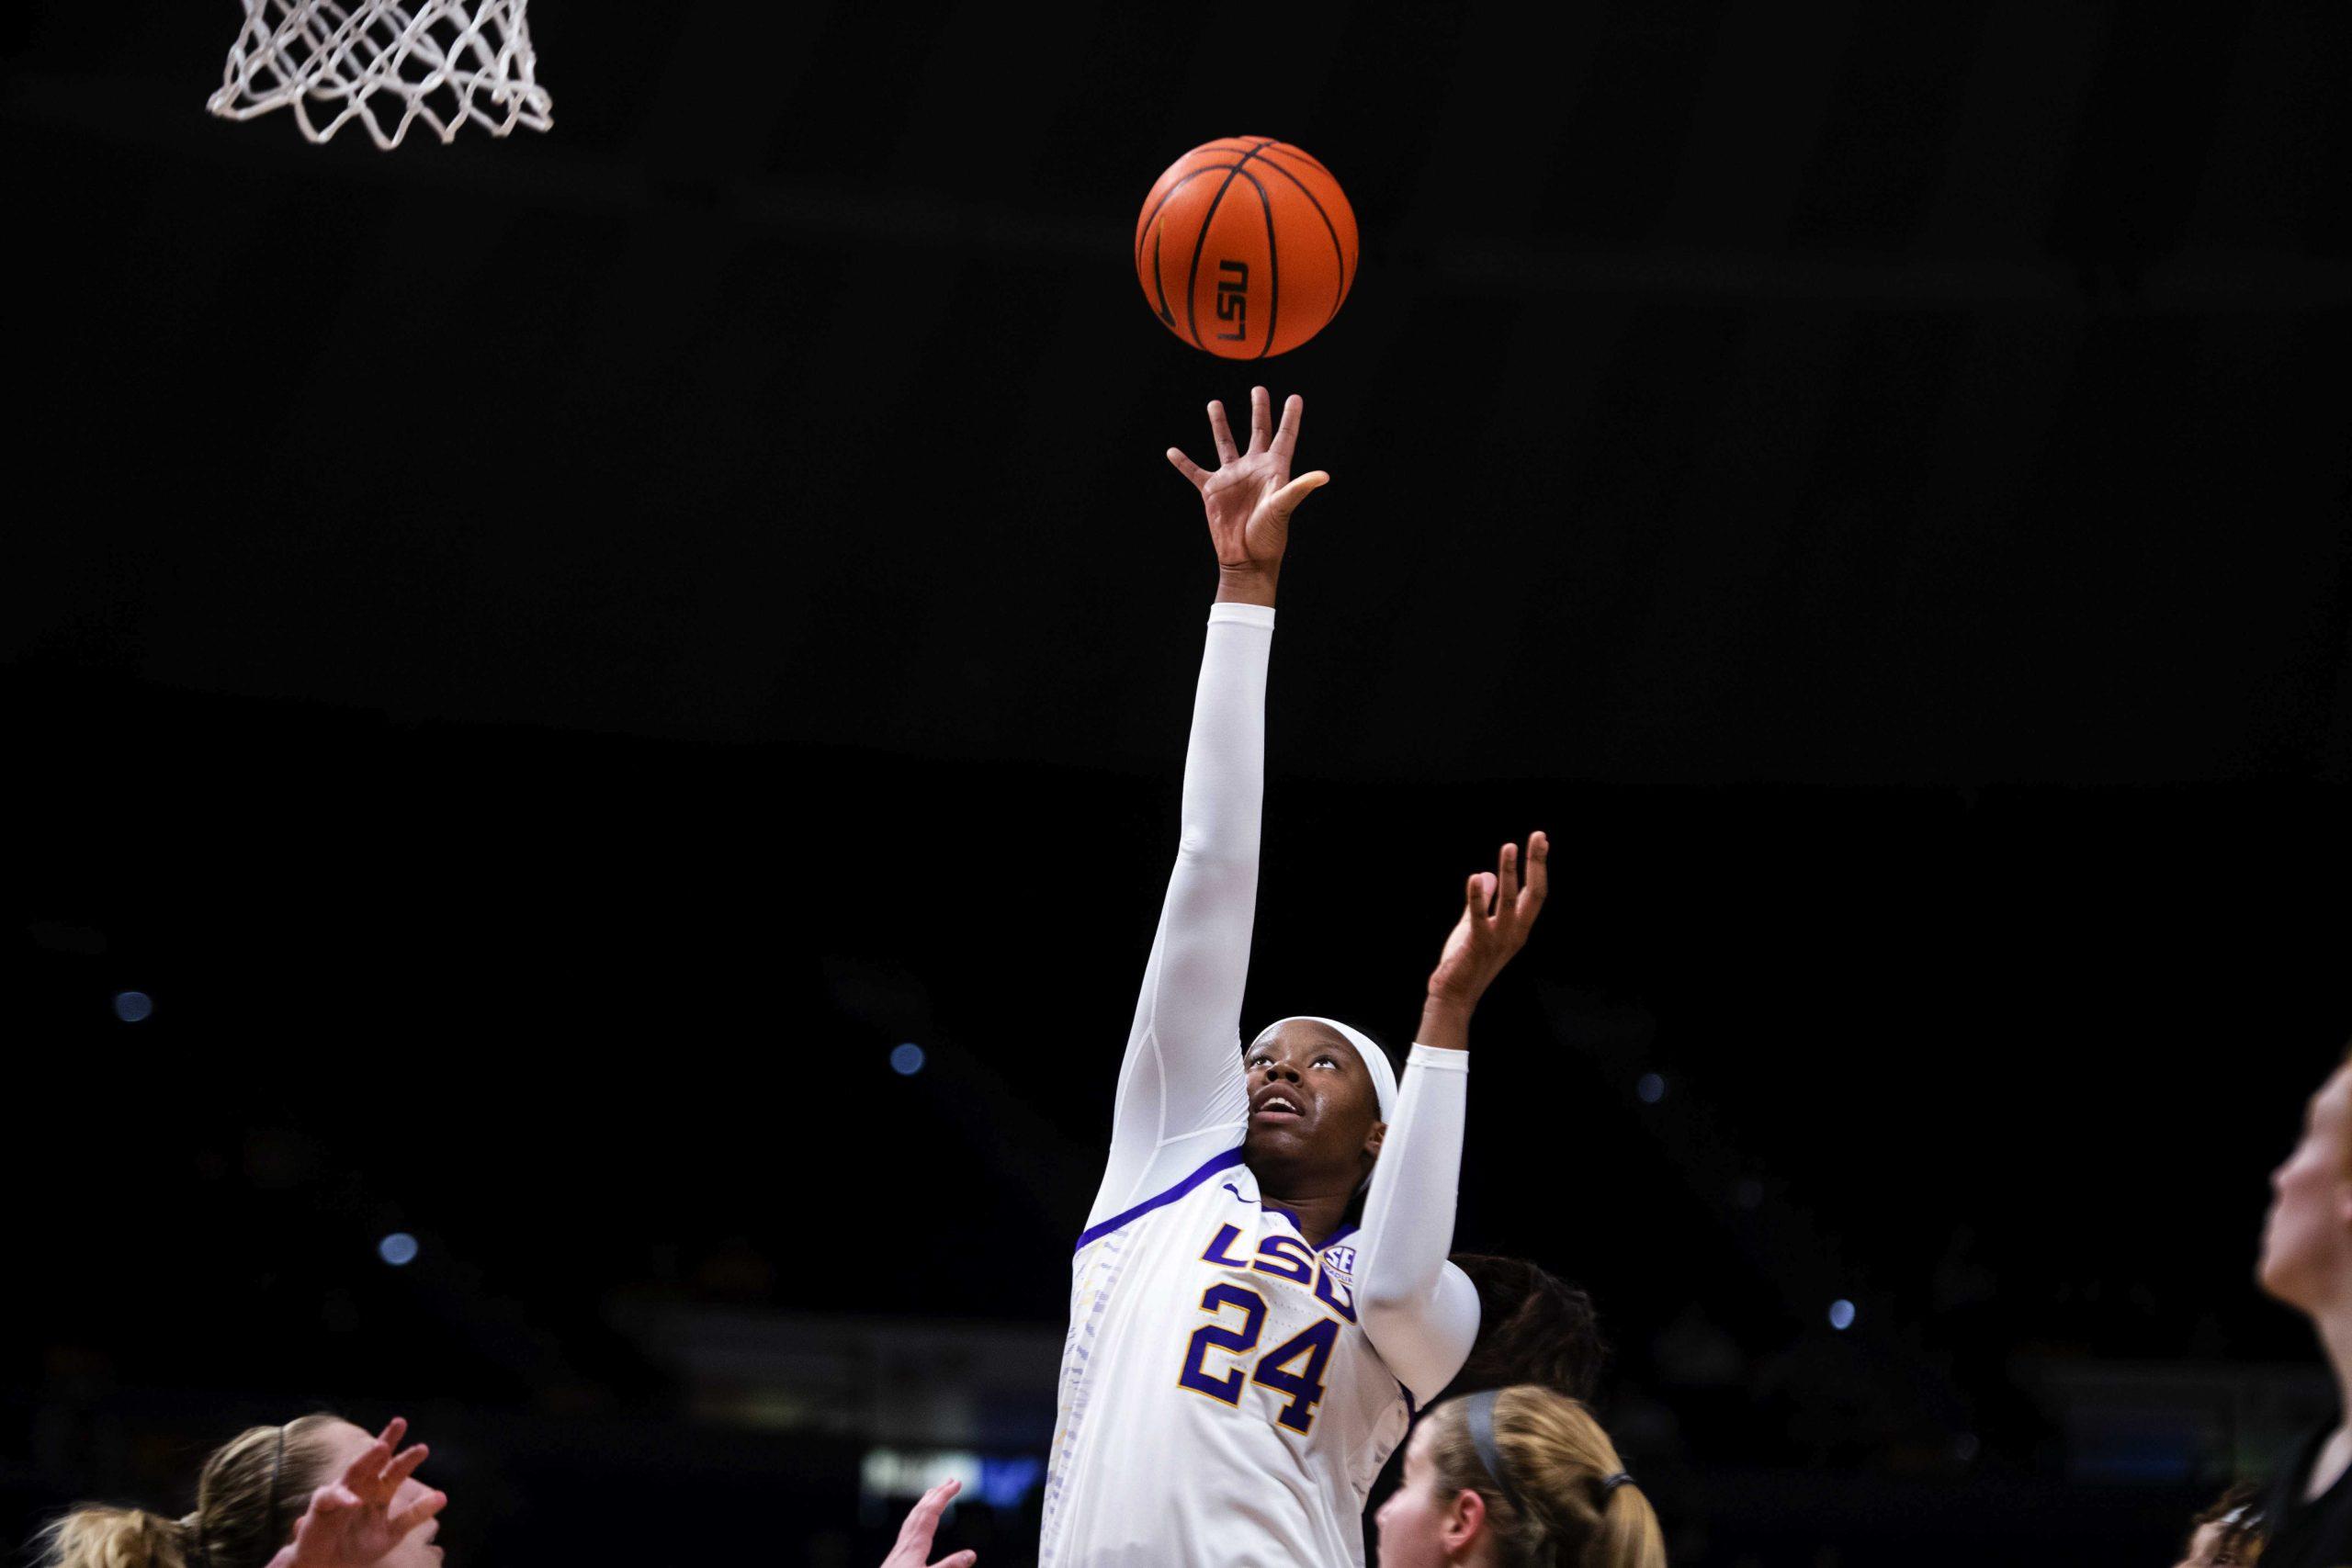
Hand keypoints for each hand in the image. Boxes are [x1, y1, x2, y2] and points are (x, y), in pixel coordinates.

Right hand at [264, 1419, 442, 1567]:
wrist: (327, 1565)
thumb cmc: (356, 1547)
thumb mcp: (391, 1533)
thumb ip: (414, 1515)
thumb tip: (443, 1496)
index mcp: (380, 1491)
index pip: (396, 1469)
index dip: (409, 1458)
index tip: (424, 1448)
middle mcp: (362, 1486)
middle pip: (375, 1459)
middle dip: (387, 1440)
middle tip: (400, 1423)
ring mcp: (342, 1492)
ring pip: (355, 1470)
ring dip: (367, 1458)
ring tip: (381, 1447)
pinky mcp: (322, 1505)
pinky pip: (332, 1497)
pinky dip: (344, 1498)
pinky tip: (356, 1502)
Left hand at [879, 1478, 975, 1567]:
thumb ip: (949, 1567)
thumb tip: (971, 1554)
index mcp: (914, 1546)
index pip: (930, 1513)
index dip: (944, 1496)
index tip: (956, 1483)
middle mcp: (905, 1543)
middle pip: (920, 1511)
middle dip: (936, 1494)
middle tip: (950, 1481)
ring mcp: (899, 1550)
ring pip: (912, 1519)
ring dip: (925, 1504)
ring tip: (934, 1495)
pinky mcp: (896, 1559)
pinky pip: (908, 1530)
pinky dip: (916, 1519)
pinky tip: (917, 1526)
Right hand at [1165, 387, 1329, 598]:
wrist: (1245, 558)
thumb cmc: (1269, 536)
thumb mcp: (1283, 508)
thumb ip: (1299, 488)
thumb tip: (1324, 475)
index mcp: (1273, 469)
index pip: (1284, 436)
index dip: (1290, 417)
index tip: (1295, 397)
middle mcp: (1253, 468)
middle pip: (1257, 431)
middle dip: (1258, 410)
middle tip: (1258, 389)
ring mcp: (1232, 478)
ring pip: (1224, 443)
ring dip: (1219, 423)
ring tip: (1214, 403)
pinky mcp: (1212, 490)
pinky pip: (1194, 471)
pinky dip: (1182, 462)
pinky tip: (1172, 451)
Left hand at [1425, 833, 1548, 1010]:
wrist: (1454, 994)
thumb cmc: (1466, 961)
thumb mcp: (1476, 925)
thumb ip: (1483, 901)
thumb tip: (1488, 874)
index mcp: (1518, 927)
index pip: (1535, 892)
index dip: (1538, 866)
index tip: (1541, 841)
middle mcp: (1515, 932)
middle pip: (1534, 893)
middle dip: (1537, 863)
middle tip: (1539, 836)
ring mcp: (1498, 940)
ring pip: (1510, 901)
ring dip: (1510, 873)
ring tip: (1509, 847)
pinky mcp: (1478, 944)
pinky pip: (1479, 917)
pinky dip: (1478, 897)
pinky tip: (1477, 877)